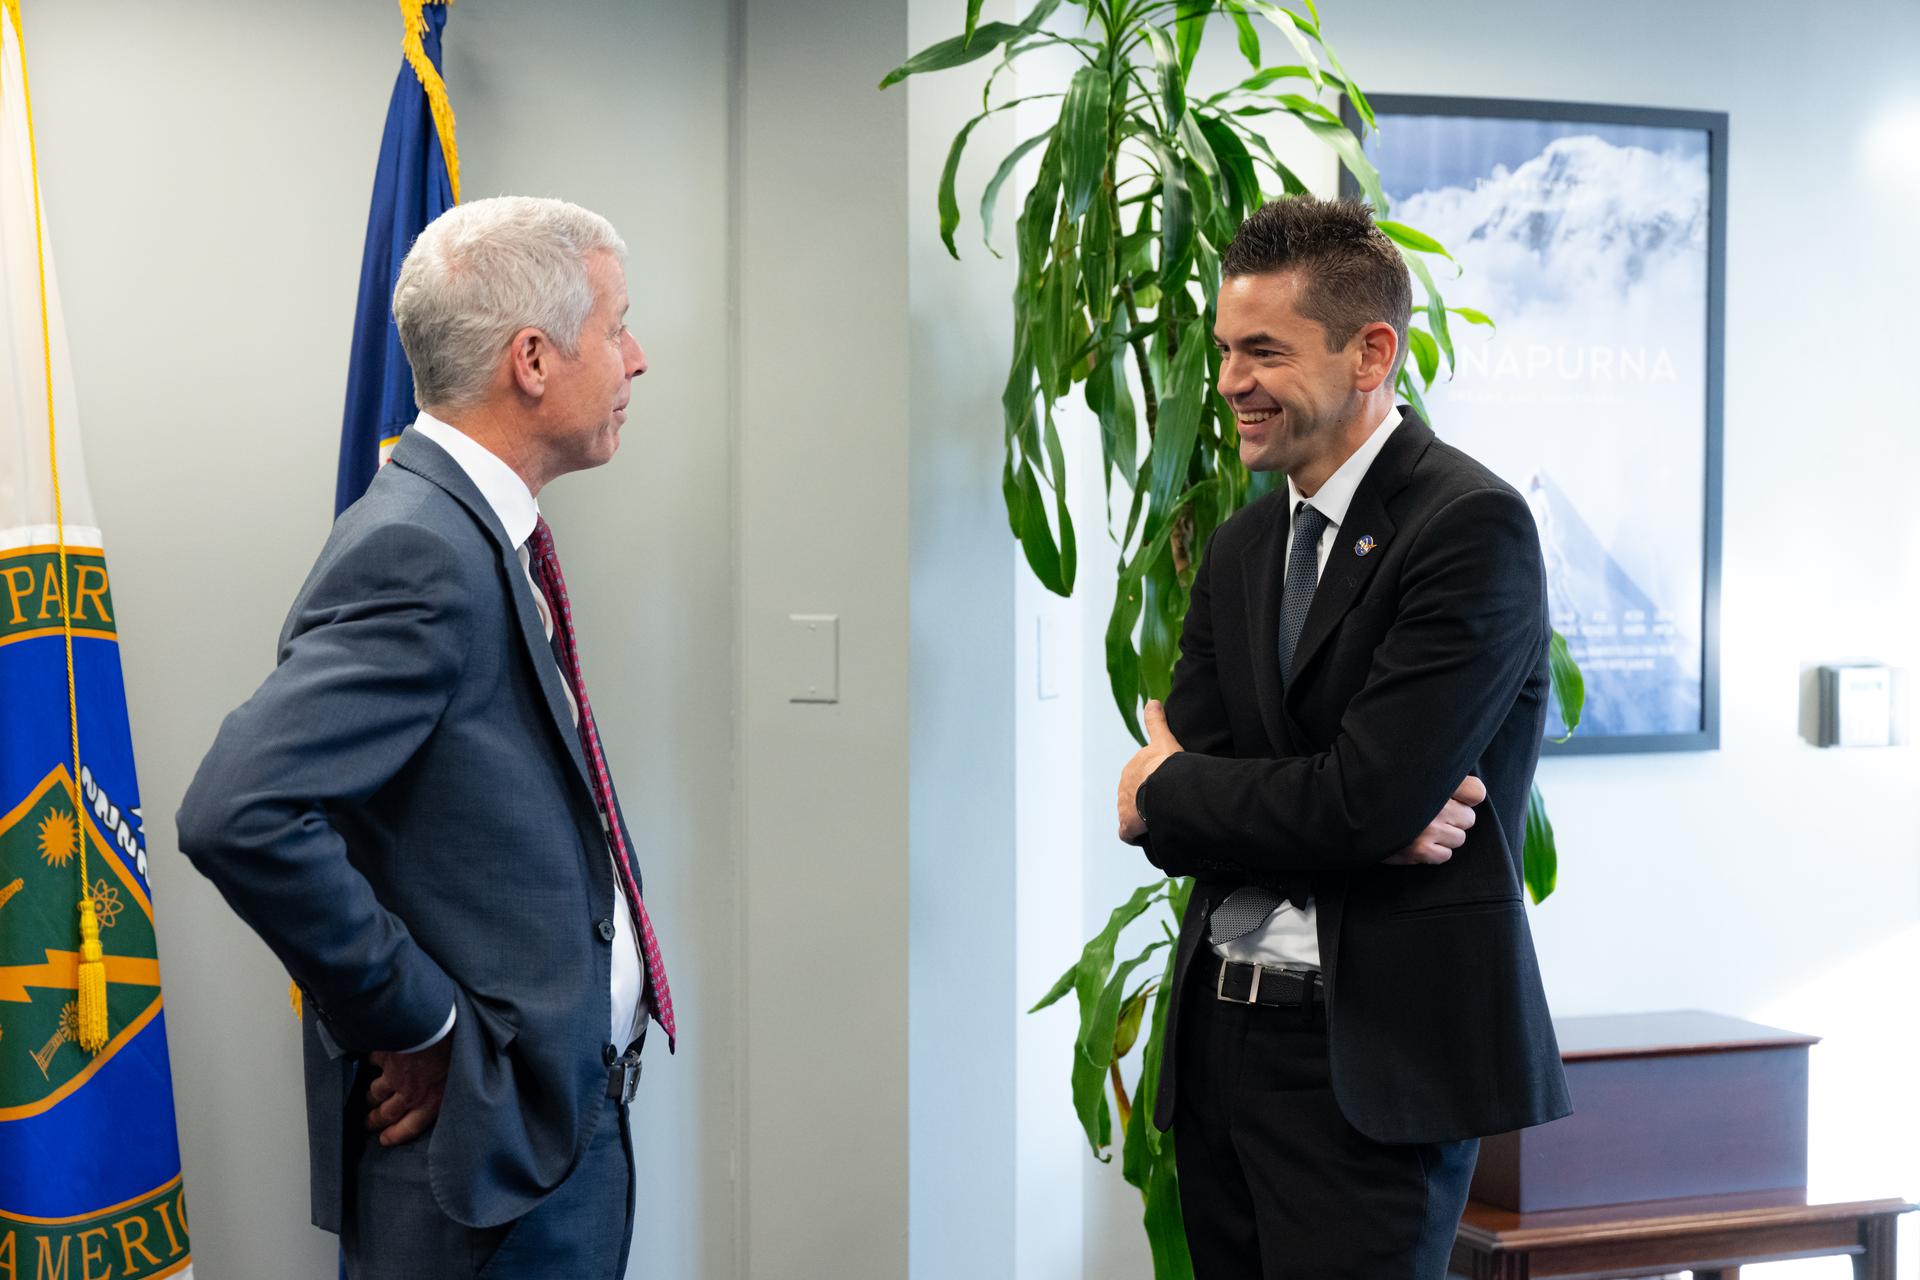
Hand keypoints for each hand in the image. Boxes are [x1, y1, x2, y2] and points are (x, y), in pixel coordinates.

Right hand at [364, 1035, 452, 1145]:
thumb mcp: (461, 1069)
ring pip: (376, 1093)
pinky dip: (372, 1061)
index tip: (385, 1139)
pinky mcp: (383, 1058)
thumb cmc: (454, 1044)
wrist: (434, 1022)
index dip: (396, 1135)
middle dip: (376, 1120)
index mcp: (434, 1099)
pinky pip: (372, 1063)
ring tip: (369, 1099)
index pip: (411, 1127)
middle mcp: (410, 1093)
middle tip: (369, 1123)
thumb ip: (450, 1081)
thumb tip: (452, 1085)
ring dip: (371, 1097)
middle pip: (387, 1114)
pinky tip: (372, 1061)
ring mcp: (393, 1076)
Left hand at [1118, 700, 1183, 842]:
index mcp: (1132, 768)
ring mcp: (1124, 807)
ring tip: (1163, 818)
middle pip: (1136, 795)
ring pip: (1133, 814)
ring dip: (1145, 817)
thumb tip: (1152, 702)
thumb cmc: (1167, 764)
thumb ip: (1156, 722)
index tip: (1166, 786)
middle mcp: (1124, 787)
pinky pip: (1128, 833)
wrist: (1164, 786)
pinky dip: (1136, 835)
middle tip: (1168, 803)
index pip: (1141, 776)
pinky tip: (1149, 835)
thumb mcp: (1163, 738)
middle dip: (1148, 800)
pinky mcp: (1127, 825)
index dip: (1153, 782)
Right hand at [1384, 774, 1485, 864]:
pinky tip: (1419, 842)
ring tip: (1423, 829)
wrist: (1350, 813)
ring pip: (1458, 838)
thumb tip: (1466, 791)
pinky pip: (1445, 855)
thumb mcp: (1406, 773)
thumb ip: (1434, 775)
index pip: (1476, 793)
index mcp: (1433, 780)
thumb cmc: (1380, 791)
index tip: (1456, 798)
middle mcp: (1435, 804)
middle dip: (1454, 818)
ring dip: (1444, 837)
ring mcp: (1428, 828)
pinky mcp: (1419, 850)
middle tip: (1432, 814)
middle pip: (1469, 818)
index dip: (1468, 797)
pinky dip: (1434, 852)